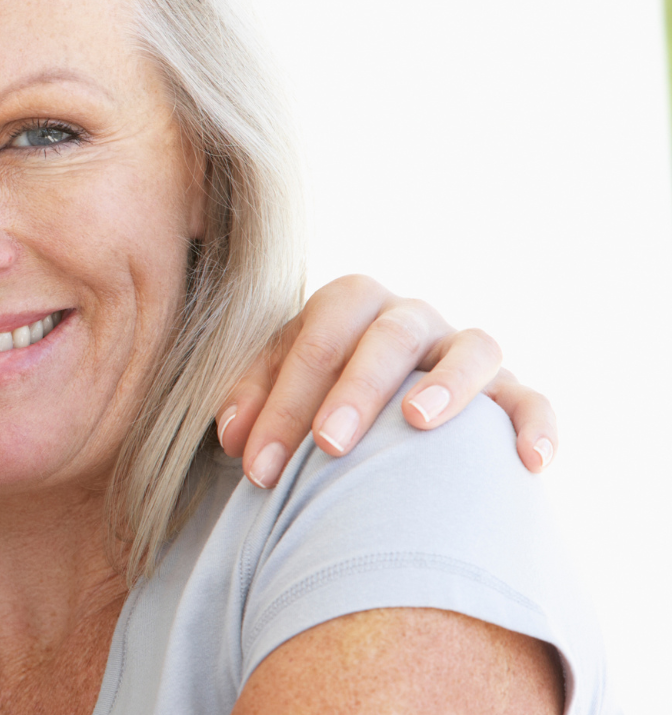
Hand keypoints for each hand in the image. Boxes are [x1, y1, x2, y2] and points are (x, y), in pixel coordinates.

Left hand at [218, 275, 558, 487]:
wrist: (373, 414)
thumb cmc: (313, 397)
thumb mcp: (275, 388)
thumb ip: (250, 402)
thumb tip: (235, 436)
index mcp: (348, 306)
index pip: (316, 336)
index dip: (282, 399)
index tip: (257, 466)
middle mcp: (410, 318)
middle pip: (388, 336)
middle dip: (354, 389)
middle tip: (327, 446)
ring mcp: (464, 350)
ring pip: (473, 347)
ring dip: (447, 383)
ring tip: (418, 423)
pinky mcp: (509, 391)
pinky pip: (533, 399)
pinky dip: (536, 425)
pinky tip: (531, 463)